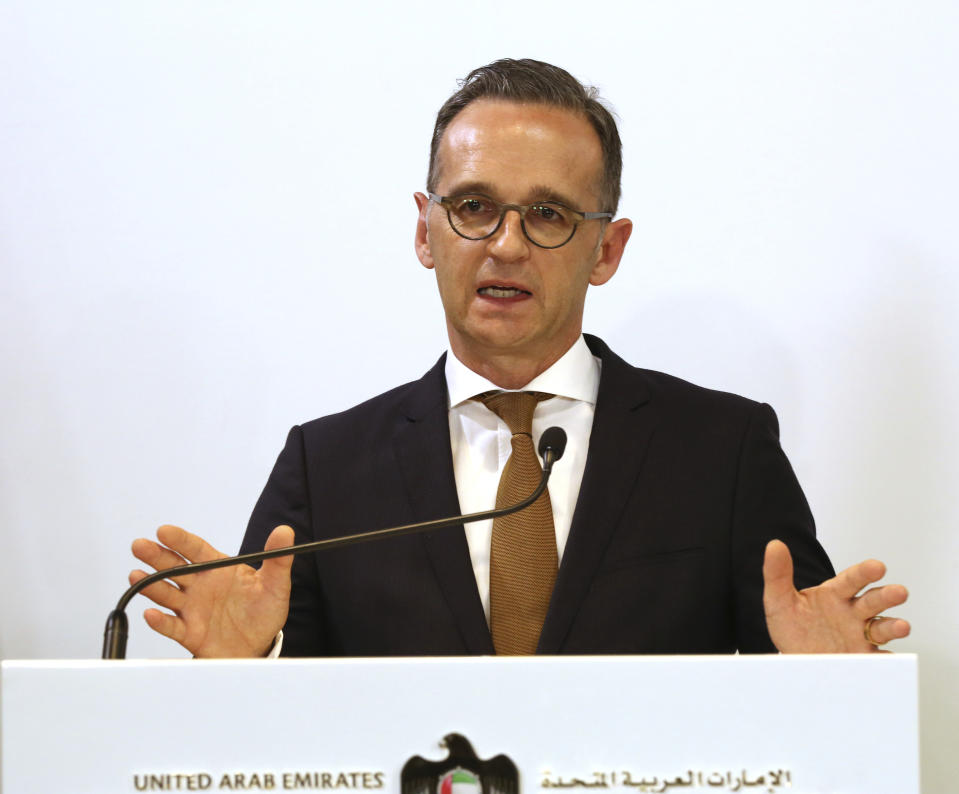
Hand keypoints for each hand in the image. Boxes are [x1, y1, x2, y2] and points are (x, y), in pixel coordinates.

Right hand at [130, 524, 293, 657]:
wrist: (261, 646)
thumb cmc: (264, 611)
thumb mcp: (276, 584)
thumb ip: (278, 558)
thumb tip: (285, 532)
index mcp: (219, 569)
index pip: (196, 549)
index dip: (180, 540)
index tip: (164, 530)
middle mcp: (201, 586)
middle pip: (174, 568)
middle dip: (156, 556)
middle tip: (140, 546)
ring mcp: (192, 609)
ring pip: (167, 594)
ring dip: (151, 585)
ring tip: (136, 576)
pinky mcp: (190, 633)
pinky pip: (172, 626)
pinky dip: (160, 621)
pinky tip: (151, 614)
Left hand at [763, 539, 910, 652]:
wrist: (793, 660)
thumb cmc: (791, 627)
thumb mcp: (779, 600)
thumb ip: (777, 573)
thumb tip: (774, 545)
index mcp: (835, 595)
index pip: (851, 580)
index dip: (865, 573)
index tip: (877, 567)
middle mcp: (852, 613)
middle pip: (873, 601)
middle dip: (887, 596)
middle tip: (899, 592)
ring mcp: (860, 636)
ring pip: (882, 628)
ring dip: (894, 626)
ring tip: (901, 626)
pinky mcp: (862, 659)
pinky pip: (880, 660)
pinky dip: (888, 660)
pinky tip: (891, 660)